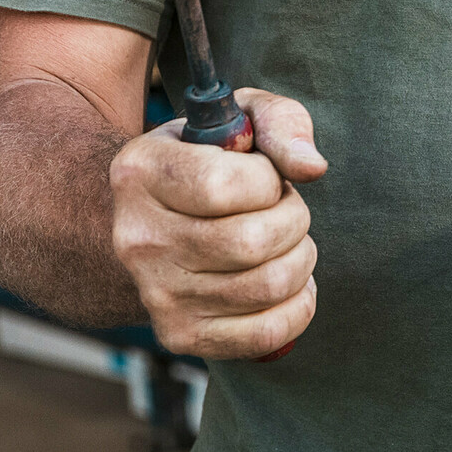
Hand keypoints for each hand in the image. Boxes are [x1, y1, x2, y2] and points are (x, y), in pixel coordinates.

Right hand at [108, 86, 324, 359]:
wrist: (159, 218)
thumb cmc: (211, 159)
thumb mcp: (240, 117)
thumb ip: (281, 123)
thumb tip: (312, 167)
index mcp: (140, 172)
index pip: (222, 186)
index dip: (268, 179)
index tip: (266, 175)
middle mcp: (139, 239)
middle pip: (251, 242)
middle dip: (293, 219)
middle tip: (285, 208)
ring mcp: (157, 294)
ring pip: (267, 286)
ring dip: (300, 258)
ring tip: (286, 240)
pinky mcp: (181, 334)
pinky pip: (266, 334)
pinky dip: (299, 306)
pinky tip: (290, 280)